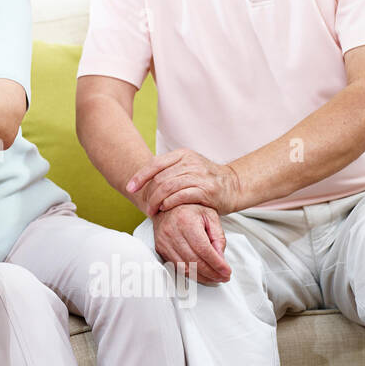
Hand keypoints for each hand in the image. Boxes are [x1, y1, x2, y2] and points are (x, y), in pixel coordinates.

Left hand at [127, 148, 244, 216]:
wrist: (234, 186)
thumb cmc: (205, 180)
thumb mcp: (187, 168)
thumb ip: (168, 170)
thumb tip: (141, 179)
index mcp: (182, 155)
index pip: (155, 164)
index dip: (140, 177)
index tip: (130, 188)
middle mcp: (190, 162)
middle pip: (160, 178)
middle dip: (148, 194)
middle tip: (145, 206)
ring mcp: (199, 175)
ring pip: (168, 187)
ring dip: (156, 201)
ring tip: (152, 211)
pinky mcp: (206, 190)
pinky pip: (181, 196)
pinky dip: (169, 203)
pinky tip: (165, 208)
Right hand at [150, 203, 230, 284]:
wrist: (168, 203)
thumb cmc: (191, 208)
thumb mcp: (210, 217)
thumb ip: (218, 237)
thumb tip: (221, 258)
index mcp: (186, 221)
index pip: (204, 250)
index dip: (217, 264)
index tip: (227, 272)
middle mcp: (172, 232)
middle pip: (194, 261)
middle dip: (211, 273)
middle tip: (223, 277)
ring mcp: (164, 241)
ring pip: (185, 267)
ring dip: (202, 276)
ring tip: (214, 277)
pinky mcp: (160, 248)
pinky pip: (176, 266)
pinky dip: (190, 273)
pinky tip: (201, 274)